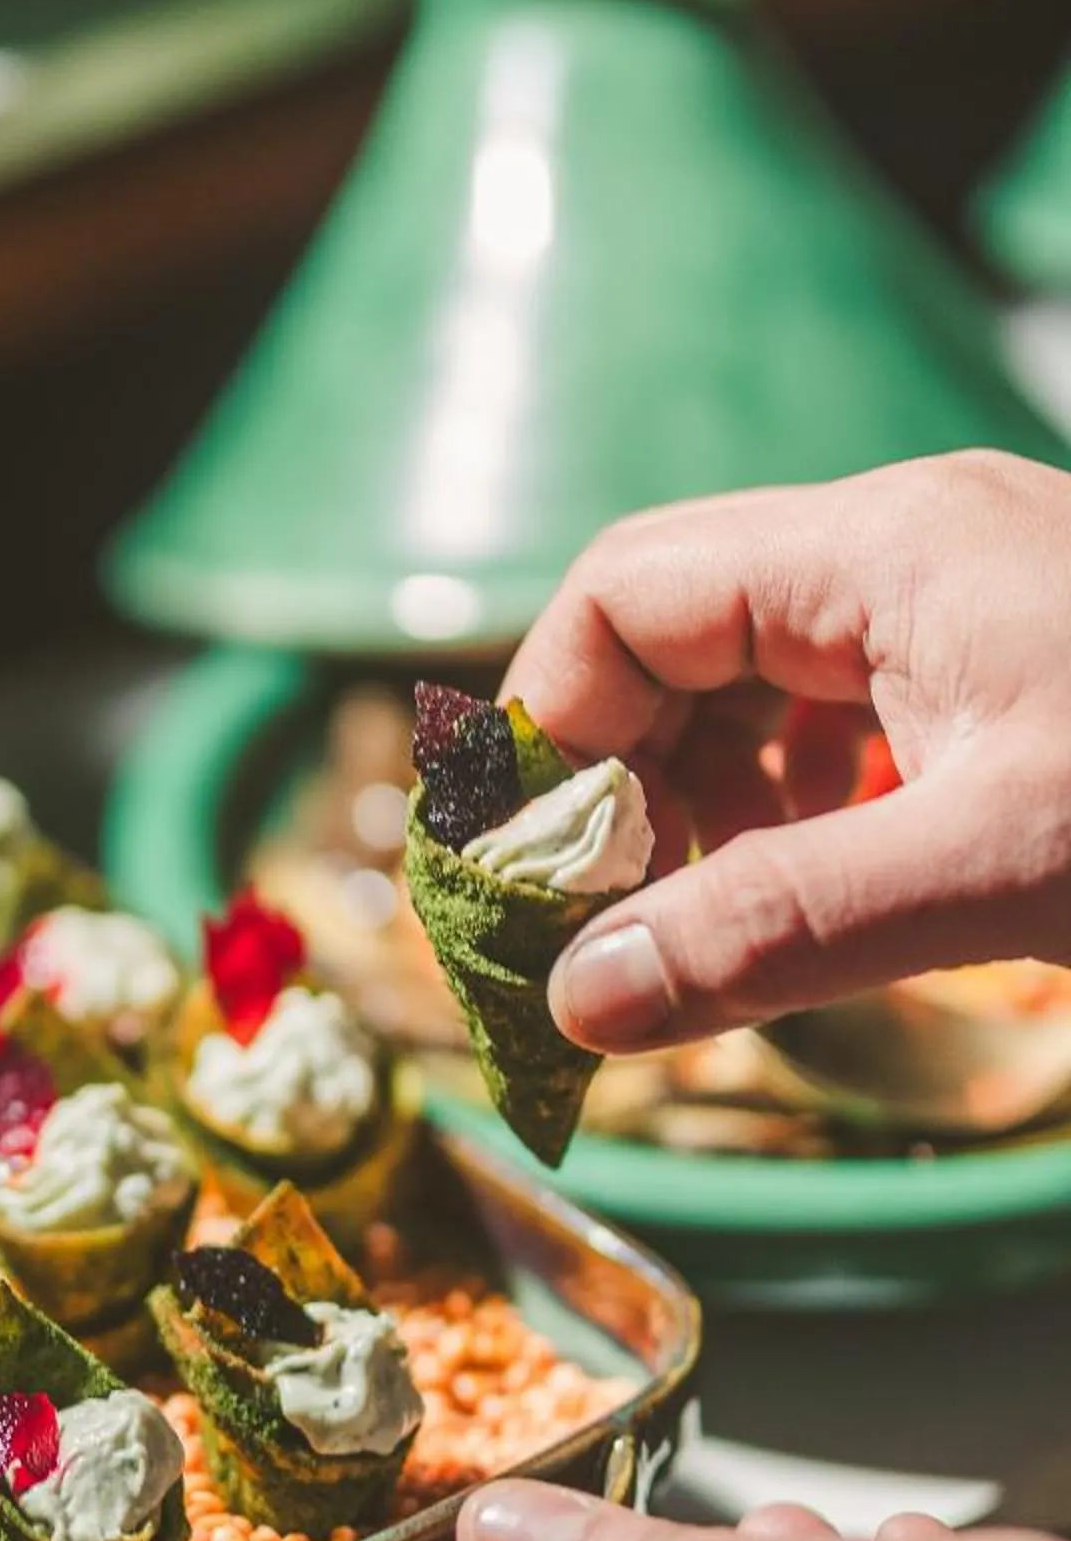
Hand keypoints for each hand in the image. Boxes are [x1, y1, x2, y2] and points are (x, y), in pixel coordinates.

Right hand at [503, 450, 1070, 1051]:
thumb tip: (579, 997)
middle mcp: (909, 542)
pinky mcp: (1007, 657)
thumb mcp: (1002, 869)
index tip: (534, 881)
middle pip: (673, 631)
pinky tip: (818, 888)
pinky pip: (843, 707)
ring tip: (707, 924)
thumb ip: (783, 929)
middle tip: (602, 930)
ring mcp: (962, 594)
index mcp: (886, 547)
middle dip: (615, 780)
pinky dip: (793, 800)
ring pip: (755, 675)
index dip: (549, 734)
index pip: (621, 594)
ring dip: (700, 797)